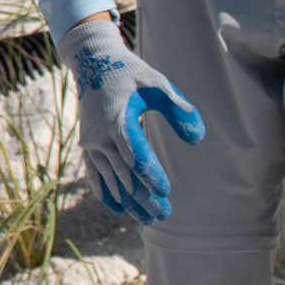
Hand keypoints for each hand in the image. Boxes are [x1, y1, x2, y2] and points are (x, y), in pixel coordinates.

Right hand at [59, 14, 202, 223]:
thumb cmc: (131, 74)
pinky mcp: (87, 145)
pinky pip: (95, 173)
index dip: (150, 174)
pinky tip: (119, 209)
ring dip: (129, 200)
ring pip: (111, 178)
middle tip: (163, 215)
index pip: (135, 155)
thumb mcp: (158, 84)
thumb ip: (179, 109)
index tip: (165, 190)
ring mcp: (91, 142)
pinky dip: (105, 192)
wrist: (93, 64)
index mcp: (118, 120)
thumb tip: (198, 138)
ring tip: (148, 220)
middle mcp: (101, 135)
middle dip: (143, 197)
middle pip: (124, 173)